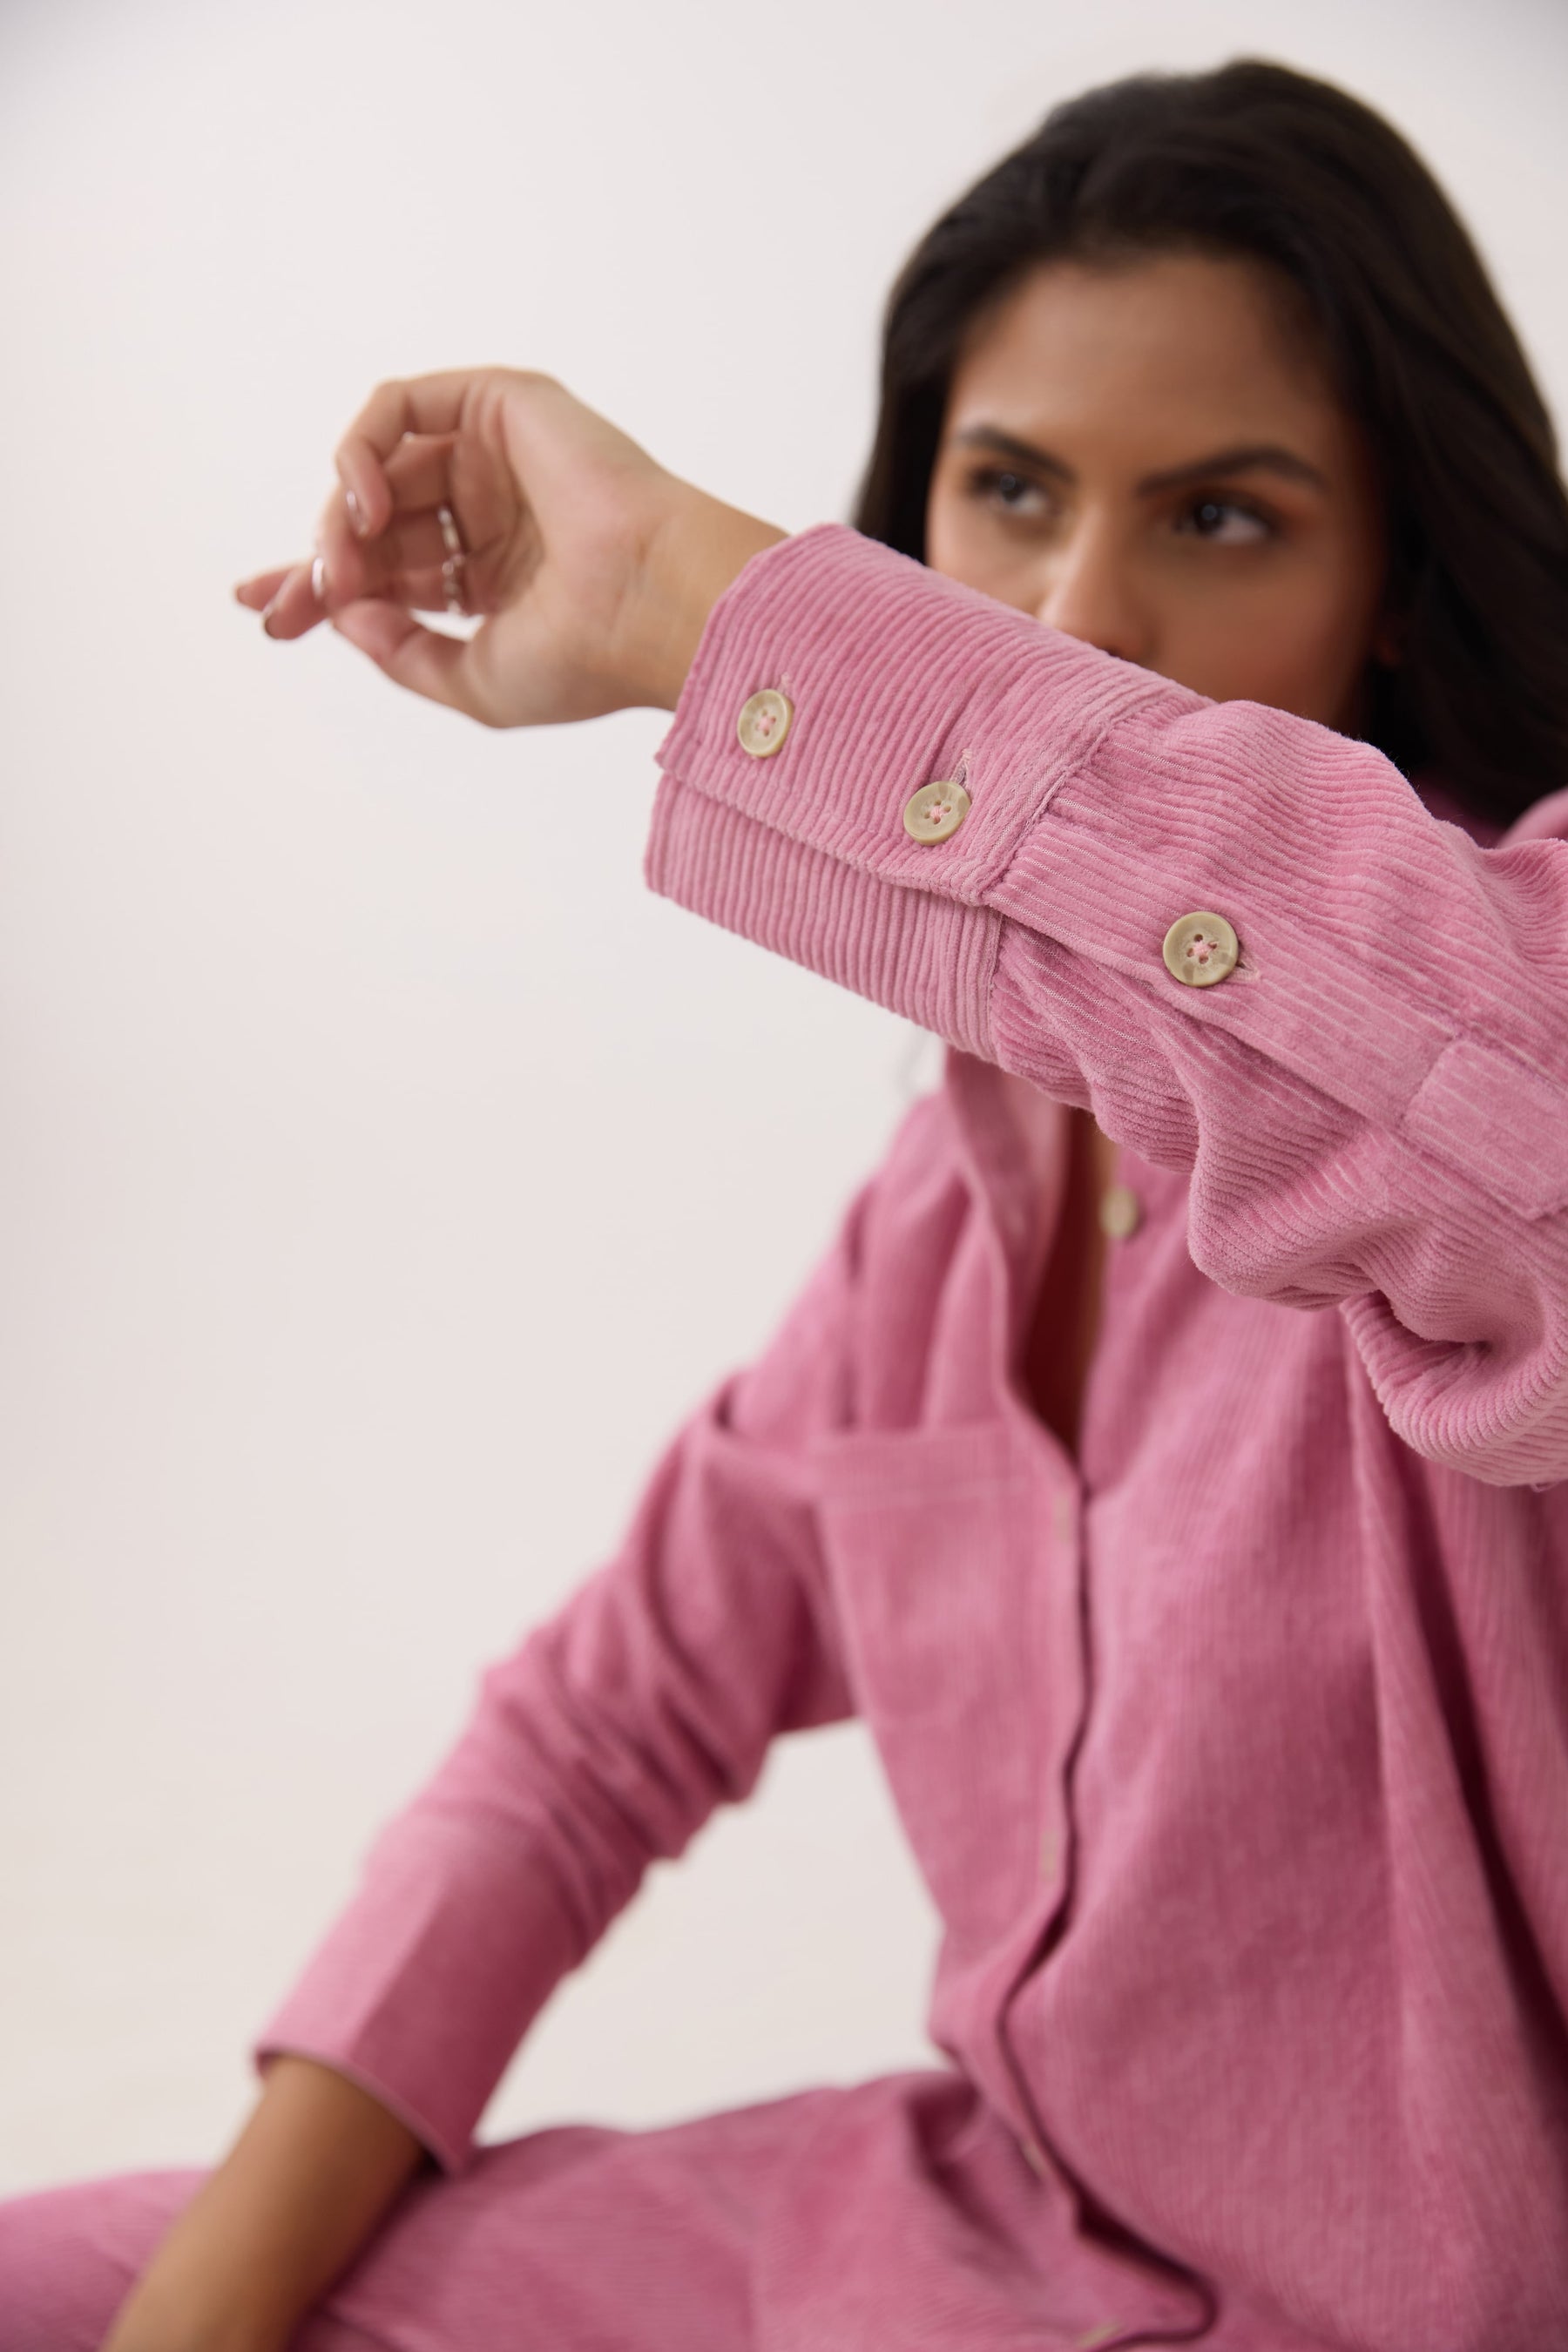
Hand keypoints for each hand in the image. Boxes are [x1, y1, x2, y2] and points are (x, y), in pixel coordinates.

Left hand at [234, 369, 786, 724]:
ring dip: (341, 520)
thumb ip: (401, 652)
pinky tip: (363, 504)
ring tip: (339, 569)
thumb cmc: (586, 656)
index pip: (391, 571)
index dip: (325, 588)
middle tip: (288, 604)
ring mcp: (496, 458)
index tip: (267, 615)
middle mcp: (494, 513)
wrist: (649, 604)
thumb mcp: (472, 681)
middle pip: (374, 525)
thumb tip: (342, 614)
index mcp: (496, 578)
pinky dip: (361, 450)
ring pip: (379, 471)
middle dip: (320, 562)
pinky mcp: (500, 405)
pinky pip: (397, 407)